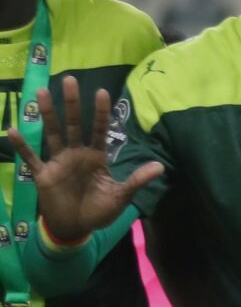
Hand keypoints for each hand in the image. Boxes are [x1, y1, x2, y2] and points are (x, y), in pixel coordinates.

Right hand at [8, 79, 161, 246]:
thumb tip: (160, 166)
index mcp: (96, 156)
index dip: (100, 112)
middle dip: (72, 103)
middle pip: (74, 124)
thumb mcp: (121, 196)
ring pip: (52, 133)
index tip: (102, 92)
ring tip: (41, 92)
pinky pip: (31, 158)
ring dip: (47, 114)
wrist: (76, 228)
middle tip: (69, 79)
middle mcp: (77, 154)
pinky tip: (13, 130)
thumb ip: (136, 180)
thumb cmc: (99, 210)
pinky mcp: (43, 175)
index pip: (99, 129)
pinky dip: (22, 146)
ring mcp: (59, 162)